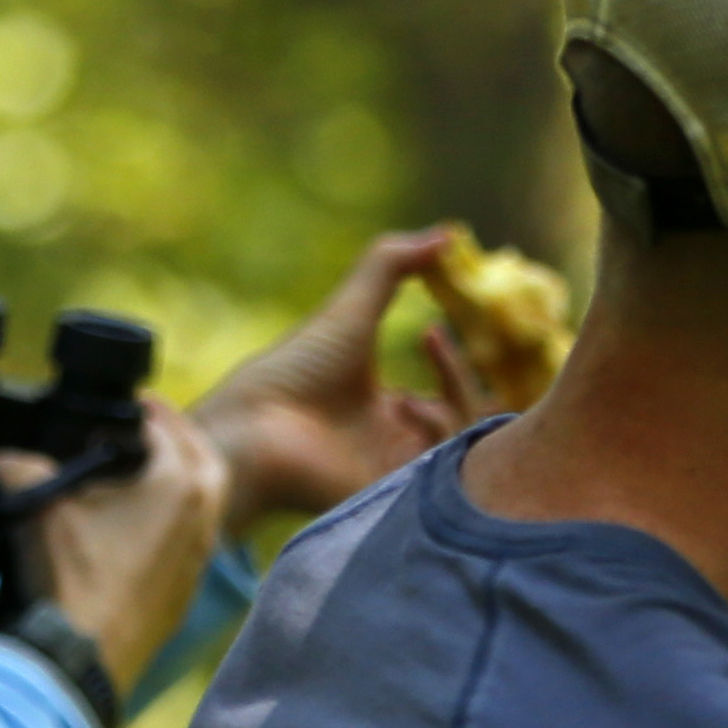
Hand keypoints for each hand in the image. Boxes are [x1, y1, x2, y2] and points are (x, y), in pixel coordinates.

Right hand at [18, 399, 233, 689]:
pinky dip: (176, 524)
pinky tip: (142, 528)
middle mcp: (202, 516)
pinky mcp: (187, 592)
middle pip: (204, 459)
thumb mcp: (40, 508)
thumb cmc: (72, 573)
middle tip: (151, 429)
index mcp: (179, 483)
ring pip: (205, 504)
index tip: (125, 407)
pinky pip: (192, 543)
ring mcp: (199, 558)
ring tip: (146, 475)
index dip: (141, 413)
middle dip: (180, 438)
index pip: (166, 429)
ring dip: (184, 481)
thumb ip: (20, 468)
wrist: (84, 656)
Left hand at [189, 230, 490, 524]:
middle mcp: (393, 444)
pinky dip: (437, 427)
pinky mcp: (398, 495)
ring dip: (452, 407)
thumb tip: (448, 233)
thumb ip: (393, 265)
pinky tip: (401, 406)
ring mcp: (396, 472)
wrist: (256, 426)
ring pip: (463, 445)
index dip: (451, 365)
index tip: (430, 331)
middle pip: (464, 426)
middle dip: (471, 391)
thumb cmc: (294, 369)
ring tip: (406, 396)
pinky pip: (447, 465)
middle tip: (451, 360)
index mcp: (380, 411)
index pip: (444, 398)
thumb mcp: (350, 308)